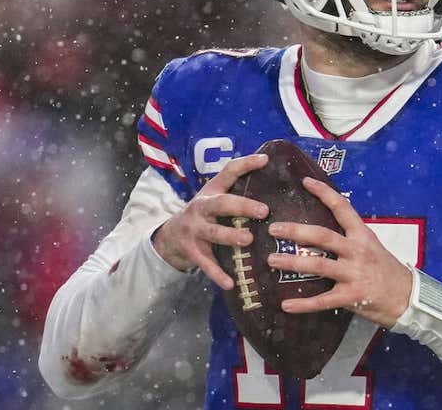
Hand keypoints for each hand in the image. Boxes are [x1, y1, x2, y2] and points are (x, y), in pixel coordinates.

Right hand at [151, 154, 270, 288]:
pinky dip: (217, 274)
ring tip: (248, 240)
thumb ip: (236, 190)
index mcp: (211, 191)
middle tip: (263, 211)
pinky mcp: (191, 251)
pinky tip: (230, 283)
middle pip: (221, 204)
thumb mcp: (215, 197)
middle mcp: (202, 208)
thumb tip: (271, 174)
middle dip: (241, 206)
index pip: (228, 172)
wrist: (170, 236)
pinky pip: (206, 263)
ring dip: (230, 236)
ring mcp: (194, 230)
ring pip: (213, 233)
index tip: (265, 160)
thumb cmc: (204, 214)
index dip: (246, 164)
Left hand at [266, 177, 412, 327]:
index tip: (305, 181)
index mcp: (362, 235)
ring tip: (272, 260)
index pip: (342, 208)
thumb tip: (319, 233)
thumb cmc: (386, 270)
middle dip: (296, 232)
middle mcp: (357, 251)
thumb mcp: (372, 247)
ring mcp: (354, 274)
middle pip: (323, 236)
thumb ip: (349, 239)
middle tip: (274, 229)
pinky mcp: (352, 296)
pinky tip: (286, 304)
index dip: (324, 193)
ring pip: (319, 265)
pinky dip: (303, 303)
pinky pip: (323, 300)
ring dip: (293, 262)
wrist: (407, 297)